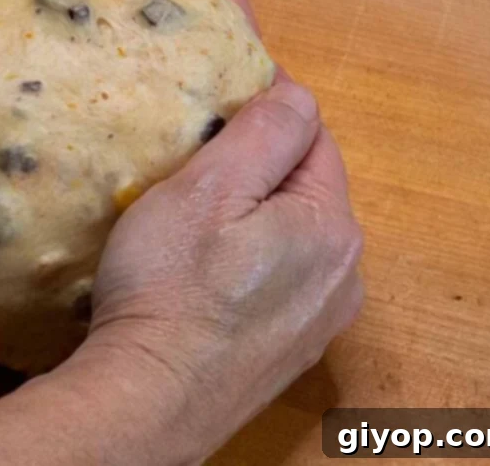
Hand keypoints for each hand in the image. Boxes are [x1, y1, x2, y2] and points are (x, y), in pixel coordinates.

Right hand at [64, 81, 363, 462]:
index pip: (311, 136)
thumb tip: (296, 91)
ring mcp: (317, 322)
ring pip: (289, 238)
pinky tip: (203, 276)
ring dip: (253, 217)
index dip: (266, 107)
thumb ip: (265, 130)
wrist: (147, 398)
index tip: (219, 93)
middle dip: (258, 166)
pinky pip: (274, 283)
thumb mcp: (210, 186)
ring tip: (193, 219)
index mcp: (331, 226)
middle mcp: (343, 276)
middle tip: (194, 159)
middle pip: (302, 189)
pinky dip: (247, 265)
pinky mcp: (287, 353)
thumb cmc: (170, 285)